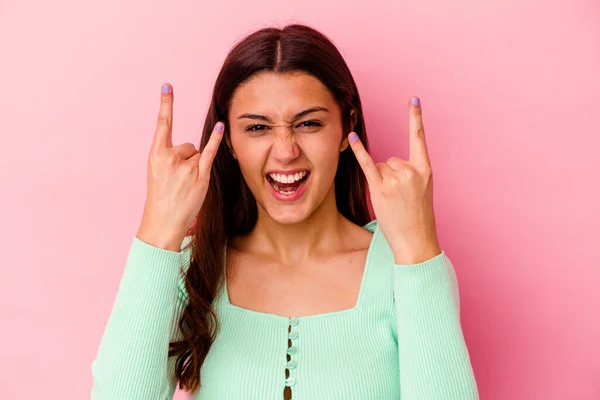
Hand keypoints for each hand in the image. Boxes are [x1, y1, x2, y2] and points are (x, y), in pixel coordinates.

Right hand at [136, 83, 223, 250]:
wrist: (163, 222)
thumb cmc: (161, 198)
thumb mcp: (157, 174)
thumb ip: (169, 157)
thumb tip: (191, 148)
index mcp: (155, 155)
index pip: (162, 125)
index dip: (166, 104)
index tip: (167, 86)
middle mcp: (170, 157)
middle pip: (187, 145)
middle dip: (186, 160)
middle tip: (178, 182)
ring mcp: (185, 166)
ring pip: (197, 154)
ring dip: (196, 167)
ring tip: (185, 186)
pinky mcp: (200, 175)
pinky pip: (209, 152)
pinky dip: (216, 140)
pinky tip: (221, 126)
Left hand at [348, 96, 440, 264]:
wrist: (417, 242)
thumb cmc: (418, 219)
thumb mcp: (422, 191)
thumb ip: (410, 173)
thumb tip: (387, 163)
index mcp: (425, 170)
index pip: (419, 139)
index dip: (415, 118)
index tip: (414, 99)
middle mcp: (411, 170)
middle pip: (391, 159)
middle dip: (391, 176)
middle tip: (399, 198)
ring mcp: (396, 179)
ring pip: (380, 167)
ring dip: (381, 182)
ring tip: (392, 202)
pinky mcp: (380, 188)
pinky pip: (367, 164)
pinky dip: (358, 151)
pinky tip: (351, 136)